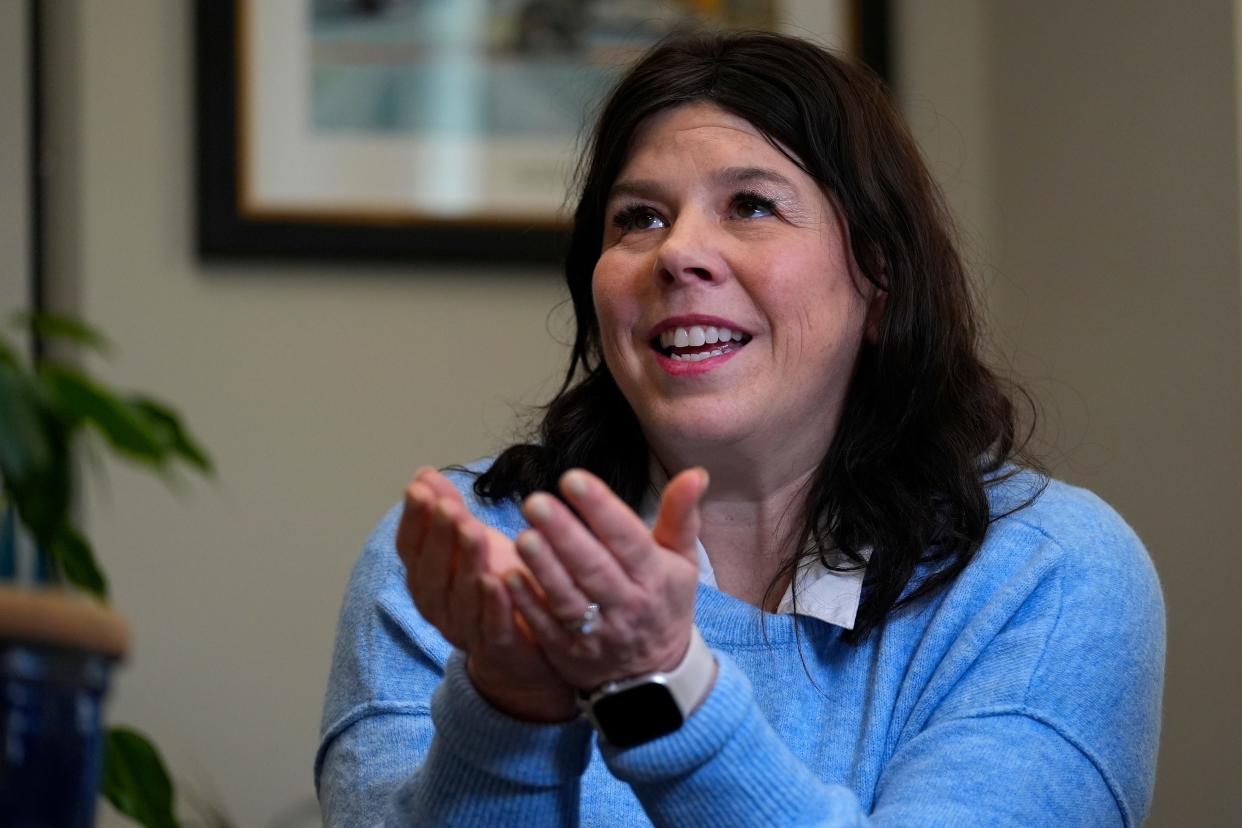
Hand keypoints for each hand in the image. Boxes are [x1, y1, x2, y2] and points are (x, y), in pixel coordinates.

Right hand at [395, 467, 575, 720]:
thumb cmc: (495, 584)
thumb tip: (423, 473)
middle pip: (432, 571)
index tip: (420, 488)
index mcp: (426, 578)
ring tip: (472, 531)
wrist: (525, 647)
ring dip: (465, 562)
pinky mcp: (499, 648)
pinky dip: (493, 604)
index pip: (410, 547)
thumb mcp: (473, 542)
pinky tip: (497, 579)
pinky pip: (492, 627)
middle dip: (439, 536)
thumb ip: (449, 511)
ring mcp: (466, 629)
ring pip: (460, 597)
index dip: (413, 519)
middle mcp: (438, 606)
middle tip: (447, 506)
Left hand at [504, 467, 708, 690]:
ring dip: (544, 568)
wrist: (655, 674)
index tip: (573, 479)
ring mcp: (597, 631)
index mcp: (654, 576)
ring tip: (524, 536)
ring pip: (569, 598)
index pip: (628, 539)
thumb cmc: (663, 601)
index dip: (602, 510)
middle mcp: (627, 604)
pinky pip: (546, 628)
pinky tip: (508, 577)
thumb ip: (680, 515)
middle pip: (594, 568)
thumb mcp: (681, 559)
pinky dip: (528, 604)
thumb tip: (695, 473)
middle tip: (536, 502)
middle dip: (565, 535)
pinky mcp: (569, 651)